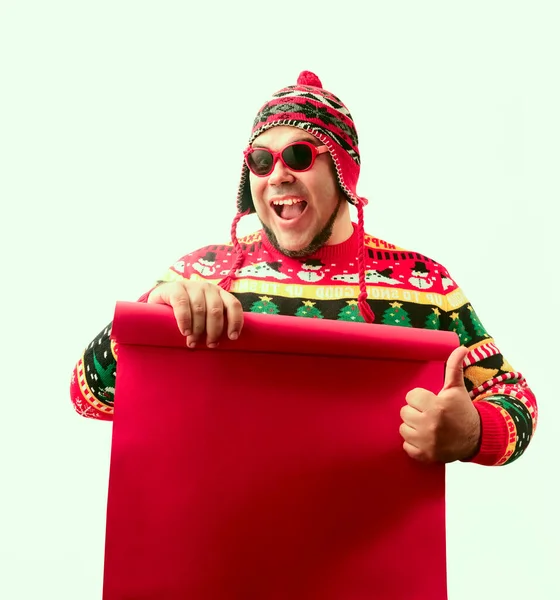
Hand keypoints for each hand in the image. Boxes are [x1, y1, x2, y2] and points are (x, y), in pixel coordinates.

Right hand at [147, 281, 242, 347]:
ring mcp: (191, 286)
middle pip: (216, 310)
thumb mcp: (204, 314)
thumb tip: (228, 342)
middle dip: (214, 331)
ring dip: (198, 329)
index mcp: (219, 294)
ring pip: (199, 309)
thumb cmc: (187, 312)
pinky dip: (184, 320)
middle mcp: (208, 288)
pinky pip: (182, 304)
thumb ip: (214, 322)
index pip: (233, 305)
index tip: (232, 337)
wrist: (161, 298)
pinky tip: (185, 331)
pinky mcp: (175, 288)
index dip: (235, 321)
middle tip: (210, 344)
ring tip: (193, 343)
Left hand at [399, 346, 480, 462]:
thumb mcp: (457, 389)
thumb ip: (454, 368)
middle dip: (415, 412)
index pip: (411, 396)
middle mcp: (430, 424)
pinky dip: (413, 444)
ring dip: (412, 427)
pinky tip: (424, 439)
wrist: (476, 438)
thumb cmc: (463, 410)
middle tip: (428, 414)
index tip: (429, 401)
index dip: (419, 398)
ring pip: (403, 428)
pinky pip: (406, 446)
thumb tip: (461, 348)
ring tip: (426, 426)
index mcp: (437, 406)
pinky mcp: (425, 455)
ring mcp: (427, 442)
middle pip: (404, 412)